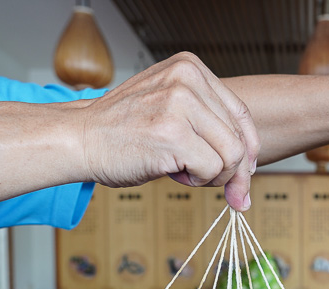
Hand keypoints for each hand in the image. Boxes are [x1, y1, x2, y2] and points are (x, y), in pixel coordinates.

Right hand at [78, 53, 259, 209]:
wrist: (80, 139)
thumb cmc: (123, 131)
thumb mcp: (170, 109)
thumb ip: (209, 126)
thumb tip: (249, 169)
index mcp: (190, 68)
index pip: (241, 113)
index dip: (249, 149)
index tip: (245, 172)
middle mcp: (187, 80)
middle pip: (240, 139)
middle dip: (231, 171)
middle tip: (208, 180)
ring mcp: (180, 105)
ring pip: (232, 156)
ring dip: (212, 175)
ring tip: (183, 171)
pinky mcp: (174, 134)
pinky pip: (212, 170)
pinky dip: (197, 181)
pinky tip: (172, 172)